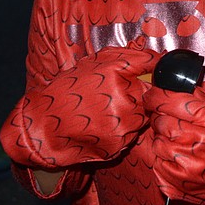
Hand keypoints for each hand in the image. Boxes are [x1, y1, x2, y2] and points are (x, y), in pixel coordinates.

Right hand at [1, 47, 158, 168]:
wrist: (43, 126)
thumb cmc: (69, 90)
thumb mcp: (96, 62)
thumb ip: (132, 57)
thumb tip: (161, 58)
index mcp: (116, 73)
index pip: (151, 68)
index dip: (151, 72)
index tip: (147, 75)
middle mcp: (123, 100)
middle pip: (149, 96)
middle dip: (137, 95)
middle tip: (112, 97)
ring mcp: (122, 127)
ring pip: (142, 118)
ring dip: (130, 115)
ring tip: (104, 113)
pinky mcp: (118, 147)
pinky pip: (131, 136)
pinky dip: (121, 132)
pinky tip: (101, 127)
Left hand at [144, 87, 204, 204]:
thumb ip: (195, 98)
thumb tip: (168, 87)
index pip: (171, 101)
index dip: (157, 95)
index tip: (153, 94)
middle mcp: (199, 145)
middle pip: (161, 120)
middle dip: (163, 116)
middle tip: (174, 119)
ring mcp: (185, 166)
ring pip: (157, 140)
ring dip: (164, 137)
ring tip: (181, 139)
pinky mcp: (174, 181)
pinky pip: (158, 160)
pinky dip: (166, 156)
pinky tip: (180, 156)